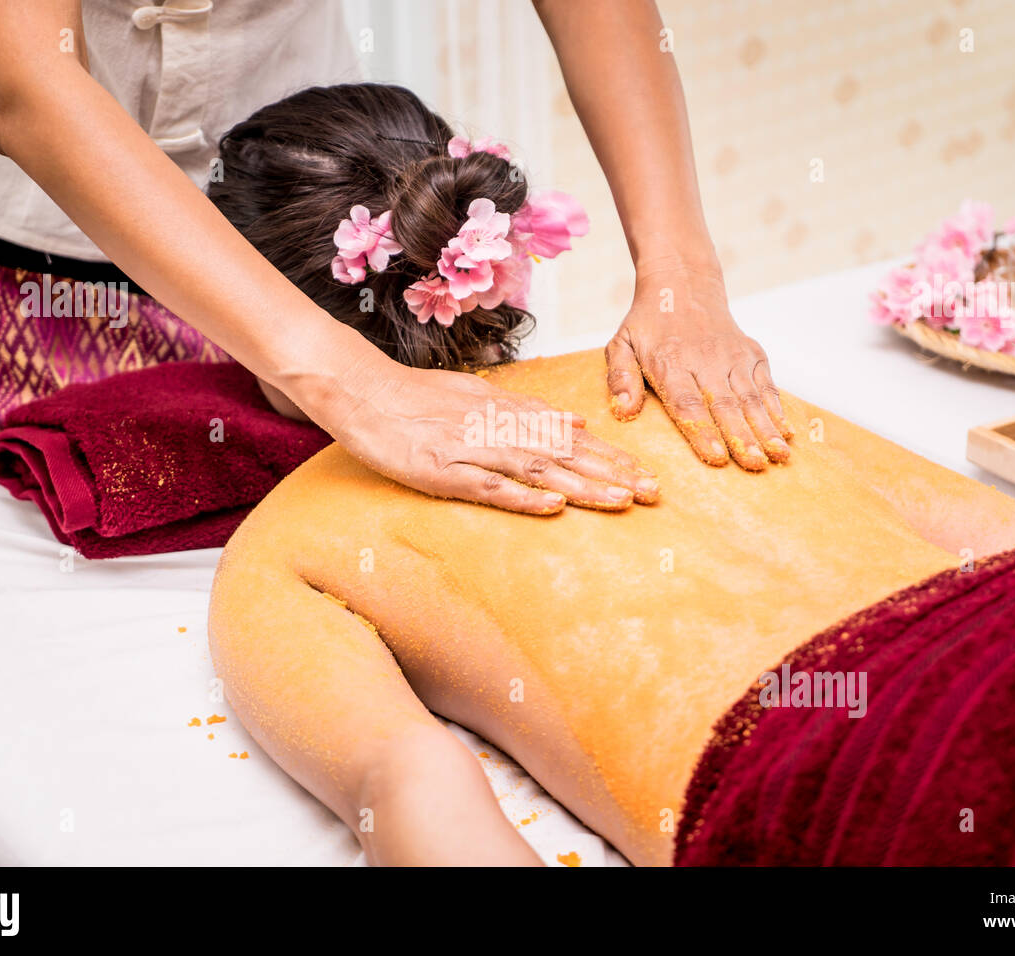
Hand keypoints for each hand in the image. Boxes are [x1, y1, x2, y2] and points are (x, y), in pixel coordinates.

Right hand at [305, 351, 658, 514]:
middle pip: (565, 454)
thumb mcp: (479, 395)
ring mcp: (471, 449)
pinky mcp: (442, 471)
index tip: (647, 474)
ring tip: (621, 502)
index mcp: (508, 412)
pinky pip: (488, 486)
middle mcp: (497, 428)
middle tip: (654, 493)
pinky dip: (522, 495)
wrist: (361, 391)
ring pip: (537, 468)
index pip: (570, 437)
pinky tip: (552, 507)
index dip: (612, 456)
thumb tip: (576, 421)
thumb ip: (528, 410)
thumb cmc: (417, 397)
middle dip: (612, 474)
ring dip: (582, 486)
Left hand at [605, 263, 792, 469]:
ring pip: (750, 397)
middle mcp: (706, 359)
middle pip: (725, 405)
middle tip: (755, 465)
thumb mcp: (622, 344)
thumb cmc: (649, 324)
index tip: (717, 457)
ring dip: (766, 429)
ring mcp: (732, 356)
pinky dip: (777, 408)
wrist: (683, 285)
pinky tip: (786, 432)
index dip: (703, 431)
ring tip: (778, 455)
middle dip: (742, 438)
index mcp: (670, 362)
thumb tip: (623, 411)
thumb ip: (620, 378)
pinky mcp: (751, 353)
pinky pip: (766, 384)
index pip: (687, 403)